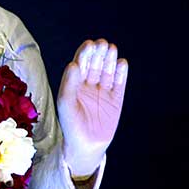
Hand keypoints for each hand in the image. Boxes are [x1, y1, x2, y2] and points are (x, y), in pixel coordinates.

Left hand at [56, 39, 127, 176]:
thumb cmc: (71, 123)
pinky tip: (122, 63)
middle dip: (98, 54)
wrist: (85, 144)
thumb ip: (68, 84)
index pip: (80, 64)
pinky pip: (119, 83)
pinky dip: (121, 73)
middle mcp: (88, 84)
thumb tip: (73, 64)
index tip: (89, 44)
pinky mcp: (116, 99)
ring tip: (112, 49)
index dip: (85, 54)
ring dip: (109, 60)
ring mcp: (103, 91)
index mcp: (74, 84)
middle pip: (94, 65)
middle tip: (102, 44)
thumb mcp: (66, 103)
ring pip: (107, 71)